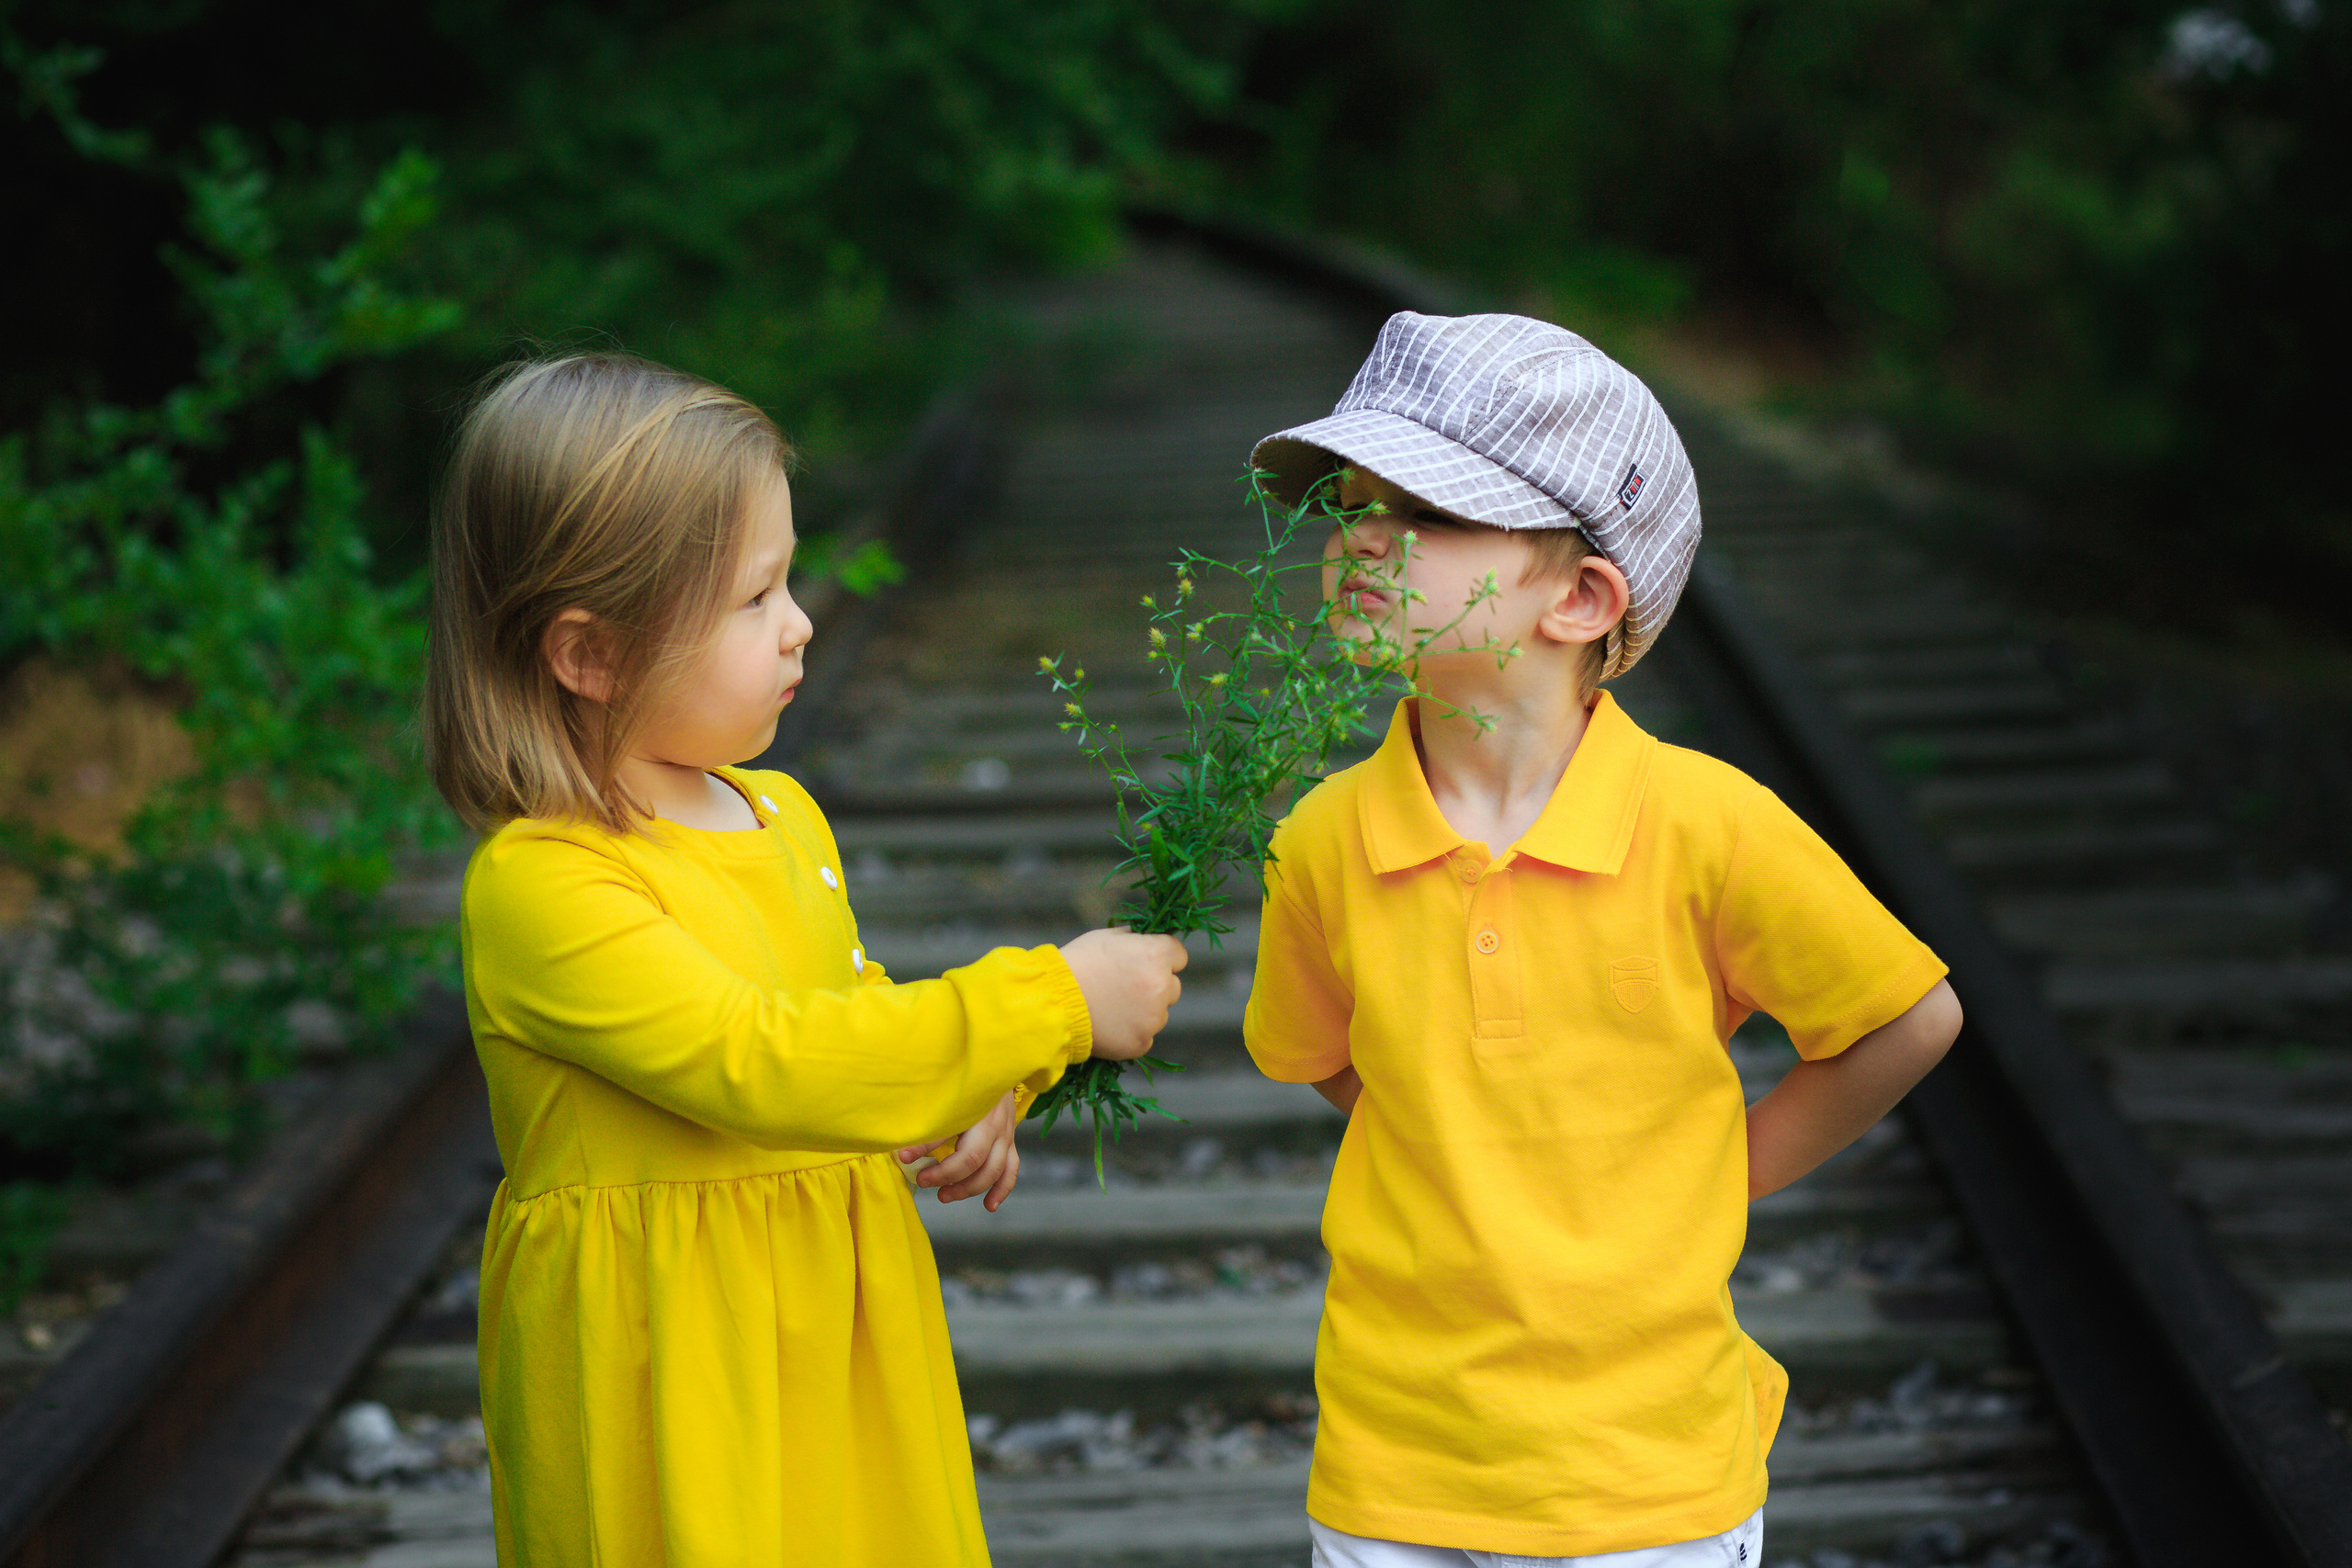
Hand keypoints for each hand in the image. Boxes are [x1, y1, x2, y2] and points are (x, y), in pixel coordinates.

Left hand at [898, 1090, 1021, 1209]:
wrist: (999, 1064)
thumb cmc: (965, 1080)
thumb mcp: (945, 1091)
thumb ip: (928, 1114)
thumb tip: (901, 1139)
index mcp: (973, 1107)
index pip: (947, 1133)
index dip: (923, 1148)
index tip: (903, 1158)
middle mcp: (993, 1123)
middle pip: (973, 1159)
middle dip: (946, 1175)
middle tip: (922, 1180)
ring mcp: (1005, 1134)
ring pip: (993, 1170)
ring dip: (968, 1188)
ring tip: (944, 1196)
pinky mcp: (1011, 1142)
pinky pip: (1011, 1170)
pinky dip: (1001, 1190)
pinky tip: (989, 1205)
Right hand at [1059, 928, 1186, 1059]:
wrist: (1052, 1003)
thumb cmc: (1077, 964)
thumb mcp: (1107, 937)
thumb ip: (1136, 940)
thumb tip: (1149, 941)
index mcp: (1156, 956)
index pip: (1179, 955)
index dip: (1162, 957)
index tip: (1145, 962)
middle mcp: (1161, 987)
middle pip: (1173, 986)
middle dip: (1155, 986)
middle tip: (1124, 987)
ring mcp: (1153, 1018)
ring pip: (1159, 1013)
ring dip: (1144, 1011)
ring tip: (1110, 1007)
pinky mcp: (1141, 1042)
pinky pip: (1145, 1035)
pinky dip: (1132, 1032)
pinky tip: (1109, 1024)